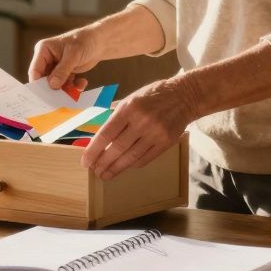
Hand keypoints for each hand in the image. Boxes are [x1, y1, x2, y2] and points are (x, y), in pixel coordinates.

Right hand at [28, 29, 99, 91]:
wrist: (99, 42)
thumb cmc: (85, 41)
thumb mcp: (73, 55)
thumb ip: (62, 71)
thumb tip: (52, 85)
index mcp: (43, 50)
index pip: (35, 70)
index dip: (38, 83)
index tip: (45, 95)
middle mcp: (47, 59)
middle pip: (44, 79)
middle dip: (53, 88)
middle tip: (62, 96)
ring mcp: (56, 67)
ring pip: (55, 84)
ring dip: (65, 88)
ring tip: (76, 88)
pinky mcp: (65, 73)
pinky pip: (65, 85)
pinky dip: (73, 87)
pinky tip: (81, 83)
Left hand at [83, 77, 198, 179]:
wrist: (184, 96)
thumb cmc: (153, 95)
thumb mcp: (131, 98)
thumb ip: (115, 115)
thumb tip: (98, 134)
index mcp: (129, 108)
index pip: (106, 134)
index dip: (94, 150)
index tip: (86, 161)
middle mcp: (141, 121)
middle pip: (117, 148)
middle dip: (103, 162)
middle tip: (95, 171)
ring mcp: (155, 133)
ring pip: (131, 157)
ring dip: (116, 168)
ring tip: (106, 174)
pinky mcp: (166, 142)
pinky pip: (146, 158)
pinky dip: (133, 164)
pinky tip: (125, 167)